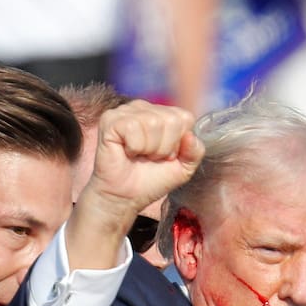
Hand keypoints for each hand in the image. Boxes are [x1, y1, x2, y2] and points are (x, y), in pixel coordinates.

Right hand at [65, 101, 203, 270]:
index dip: (179, 143)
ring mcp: (126, 111)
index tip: (166, 156)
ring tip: (139, 156)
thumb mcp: (183, 168)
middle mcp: (144, 108)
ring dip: (149, 149)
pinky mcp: (110, 120)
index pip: (185, 118)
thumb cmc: (151, 180)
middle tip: (151, 158)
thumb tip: (190, 136)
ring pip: (153, 123)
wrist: (125, 197)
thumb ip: (195, 152)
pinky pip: (133, 127)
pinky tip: (127, 152)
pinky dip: (134, 147)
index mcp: (162, 114)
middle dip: (165, 147)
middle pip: (171, 120)